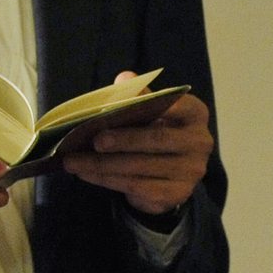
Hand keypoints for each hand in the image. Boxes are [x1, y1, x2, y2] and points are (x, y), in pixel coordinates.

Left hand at [60, 73, 212, 215]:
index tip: (122, 106)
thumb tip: (125, 78)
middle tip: (94, 140)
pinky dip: (106, 179)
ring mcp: (190, 172)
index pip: (176, 105)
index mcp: (195, 114)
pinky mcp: (175, 194)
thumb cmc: (157, 131)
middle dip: (123, 140)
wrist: (171, 174)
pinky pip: (135, 186)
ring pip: (140, 167)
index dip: (151, 104)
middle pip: (157, 140)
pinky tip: (85, 173)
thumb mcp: (152, 111)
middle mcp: (199, 143)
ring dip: (103, 165)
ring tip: (73, 160)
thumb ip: (139, 94)